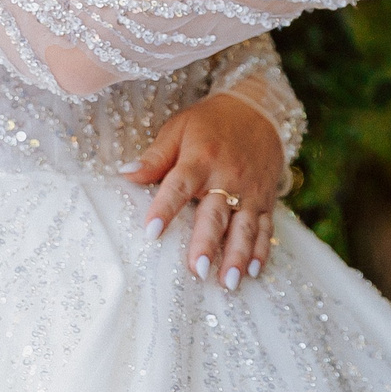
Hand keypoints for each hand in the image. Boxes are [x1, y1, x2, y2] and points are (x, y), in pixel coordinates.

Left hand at [121, 93, 283, 291]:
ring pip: (244, 227)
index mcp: (200, 158)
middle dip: (207, 242)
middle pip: (215, 213)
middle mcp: (227, 176)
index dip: (165, 208)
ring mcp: (250, 190)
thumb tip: (124, 173)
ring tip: (228, 283)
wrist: (259, 108)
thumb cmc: (211, 122)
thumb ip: (155, 156)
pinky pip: (265, 227)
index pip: (179, 185)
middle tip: (197, 270)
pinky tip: (254, 272)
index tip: (151, 232)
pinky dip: (261, 250)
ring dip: (237, 255)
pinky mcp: (266, 199)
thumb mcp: (179, 128)